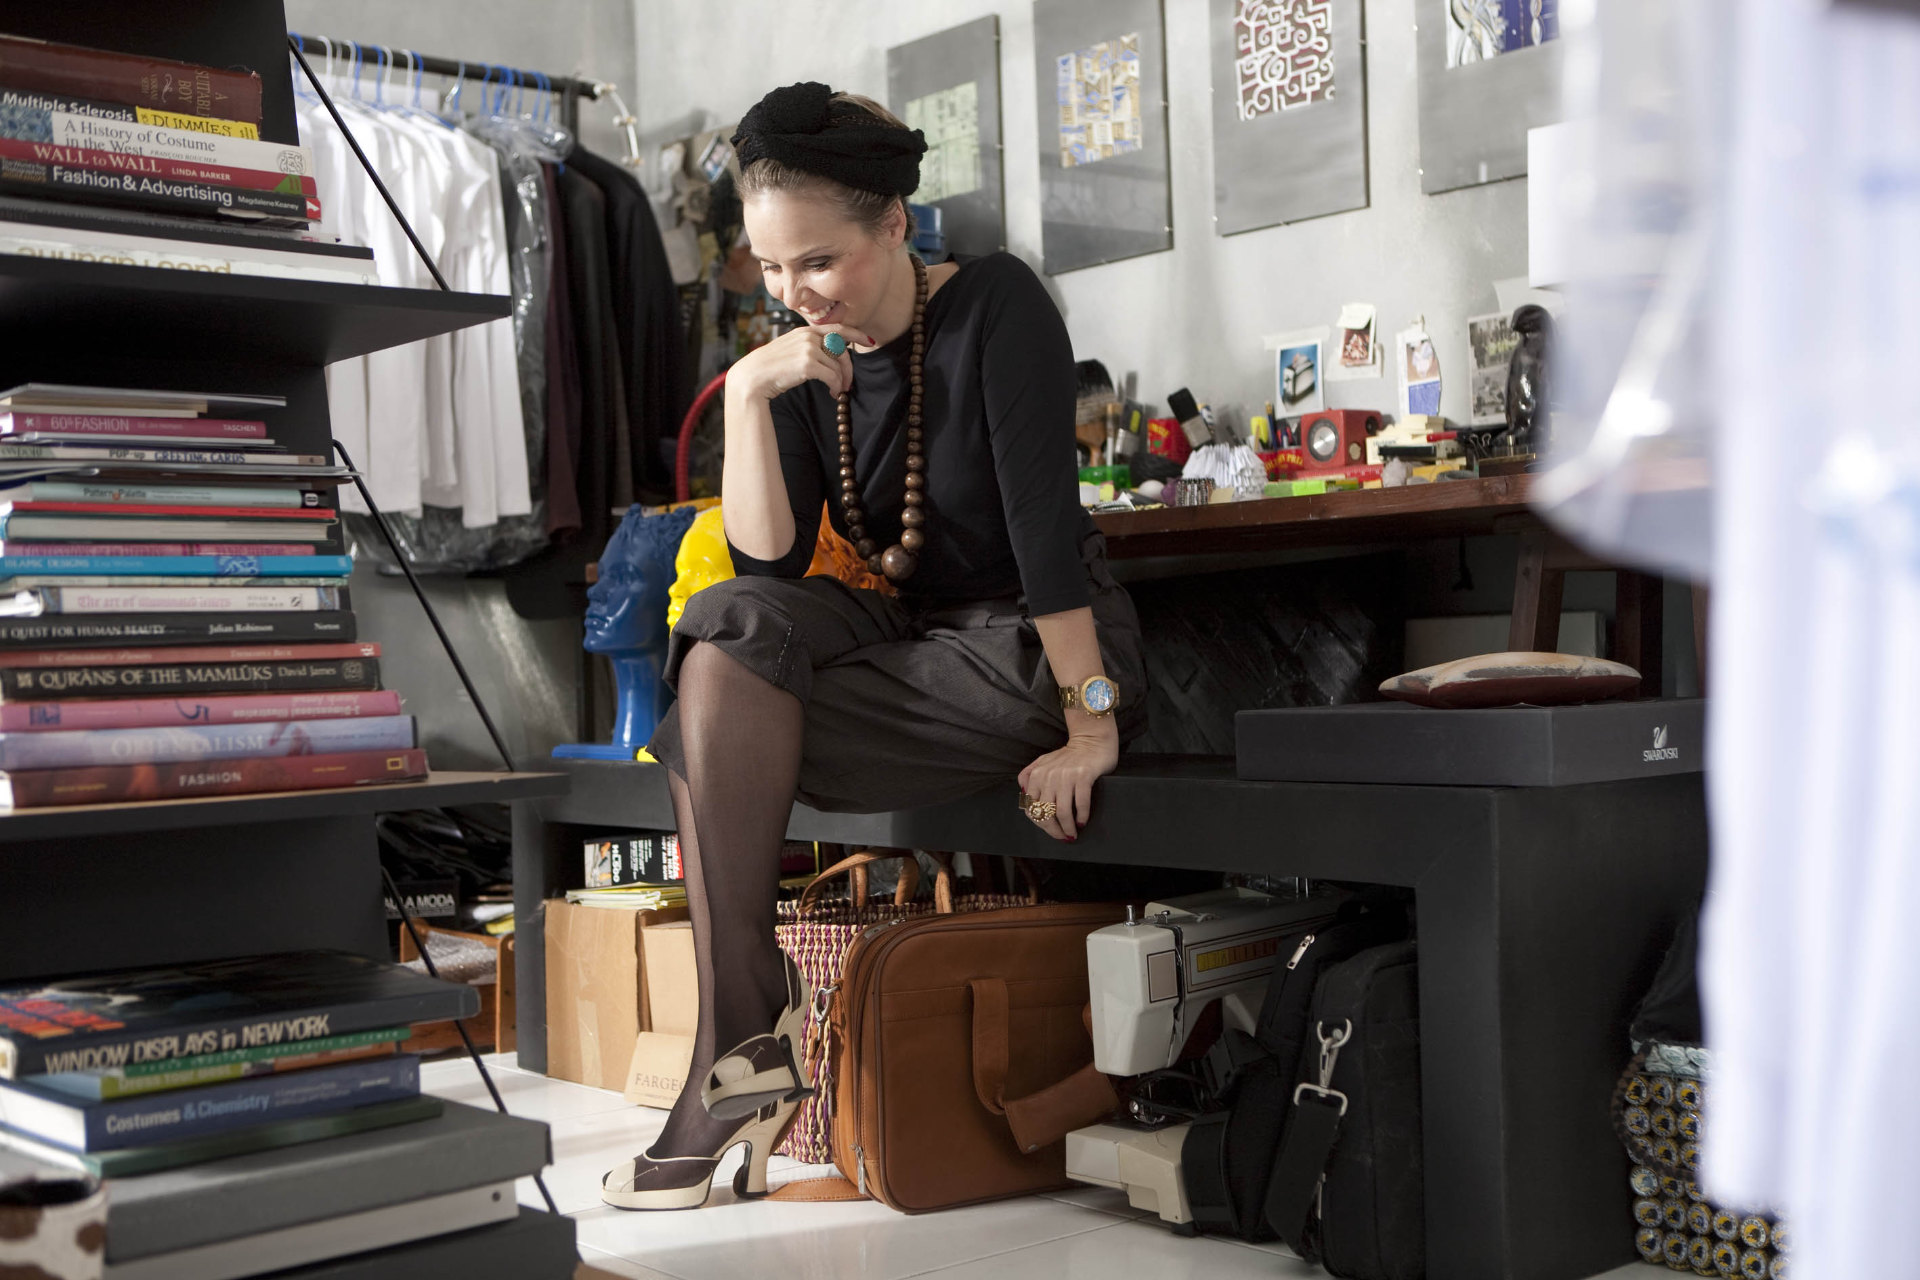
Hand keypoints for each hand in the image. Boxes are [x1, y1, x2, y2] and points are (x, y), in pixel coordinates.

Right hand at [729, 324, 872, 402]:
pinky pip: (832, 376)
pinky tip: (831, 392)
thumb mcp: (790, 350)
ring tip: (837, 391)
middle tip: (848, 384)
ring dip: (841, 381)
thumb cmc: (770, 367)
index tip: (868, 340)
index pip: (837, 328)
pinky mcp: (808, 363)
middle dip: (849, 369)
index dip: (856, 334)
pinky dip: (835, 386)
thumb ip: (808, 347)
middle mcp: (808, 336)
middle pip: (842, 350)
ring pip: (837, 366)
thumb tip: (830, 356)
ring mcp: (808, 348)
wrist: (752, 377)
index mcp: (805, 331)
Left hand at [1017, 717, 1119, 841]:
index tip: (1050, 830)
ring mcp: (1066, 776)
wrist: (1091, 740)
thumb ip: (1029, 776)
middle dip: (1054, 830)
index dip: (1040, 824)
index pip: (1032, 808)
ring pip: (1062, 812)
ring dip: (1068, 828)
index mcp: (1036, 774)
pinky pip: (1080, 804)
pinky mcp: (1083, 776)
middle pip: (1046, 813)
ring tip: (1072, 834)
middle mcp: (1048, 776)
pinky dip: (1081, 817)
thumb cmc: (1069, 756)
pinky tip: (1082, 822)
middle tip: (1062, 837)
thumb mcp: (1043, 762)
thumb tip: (1024, 798)